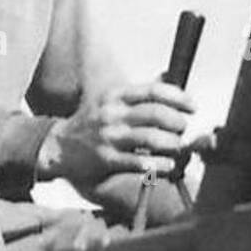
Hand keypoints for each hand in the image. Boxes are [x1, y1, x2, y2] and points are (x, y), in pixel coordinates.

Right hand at [36, 81, 196, 189]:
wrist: (58, 147)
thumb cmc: (90, 124)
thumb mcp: (109, 102)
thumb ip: (136, 97)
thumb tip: (168, 84)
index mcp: (115, 96)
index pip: (153, 90)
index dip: (178, 97)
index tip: (192, 106)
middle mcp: (113, 113)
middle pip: (157, 113)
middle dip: (178, 123)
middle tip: (183, 130)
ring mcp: (110, 137)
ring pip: (153, 138)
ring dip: (173, 145)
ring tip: (177, 149)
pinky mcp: (107, 159)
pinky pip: (142, 162)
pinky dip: (160, 165)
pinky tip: (167, 166)